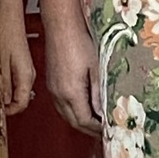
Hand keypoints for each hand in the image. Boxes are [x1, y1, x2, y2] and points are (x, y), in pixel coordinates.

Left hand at [0, 0, 35, 116]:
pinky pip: (9, 77)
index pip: (21, 104)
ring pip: (12, 88)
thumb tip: (0, 104)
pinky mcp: (16, 59)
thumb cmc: (4, 33)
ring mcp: (22, 66)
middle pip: (17, 97)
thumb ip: (0, 85)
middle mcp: (27, 73)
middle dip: (2, 104)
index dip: (7, 112)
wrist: (6, 11)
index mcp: (26, 76)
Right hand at [42, 22, 101, 137]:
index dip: (96, 129)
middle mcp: (58, 95)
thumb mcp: (96, 69)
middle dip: (88, 129)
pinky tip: (82, 107)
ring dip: (79, 121)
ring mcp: (52, 89)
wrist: (61, 26)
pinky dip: (72, 111)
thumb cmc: (80, 43)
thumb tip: (102, 113)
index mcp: (70, 92)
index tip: (108, 131)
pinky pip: (60, 105)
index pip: (84, 121)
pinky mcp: (50, 83)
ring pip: (65, 115)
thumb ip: (98, 93)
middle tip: (103, 131)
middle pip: (73, 121)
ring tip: (95, 122)